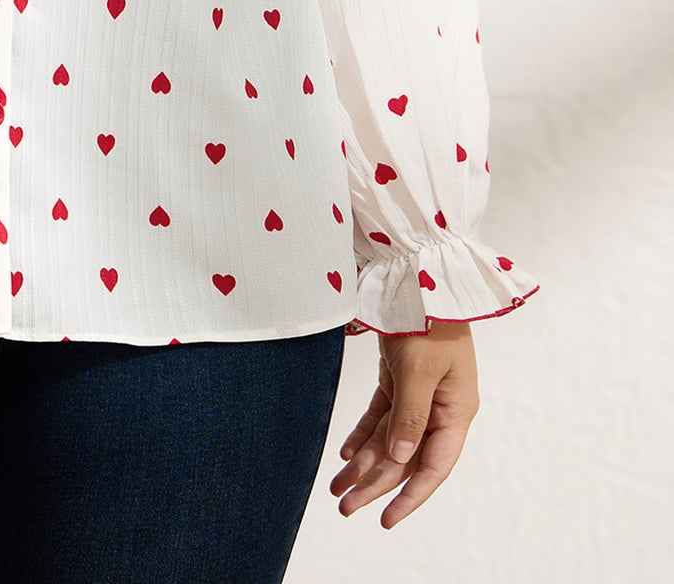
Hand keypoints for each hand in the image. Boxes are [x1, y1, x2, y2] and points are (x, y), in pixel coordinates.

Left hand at [329, 320, 479, 527]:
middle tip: (345, 508)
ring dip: (364, 464)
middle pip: (406, 457)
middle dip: (376, 485)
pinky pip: (382, 416)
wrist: (420, 275)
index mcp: (457, 411)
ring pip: (390, 439)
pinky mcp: (402, 378)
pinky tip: (346, 454)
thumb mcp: (420, 371)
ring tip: (337, 488)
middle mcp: (441, 408)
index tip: (386, 520)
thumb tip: (398, 460)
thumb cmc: (428, 320)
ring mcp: (422, 393)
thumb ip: (410, 417)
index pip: (434, 466)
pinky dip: (364, 434)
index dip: (411, 496)